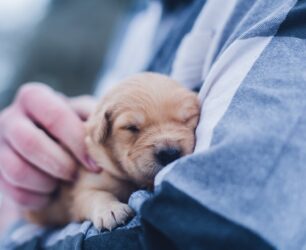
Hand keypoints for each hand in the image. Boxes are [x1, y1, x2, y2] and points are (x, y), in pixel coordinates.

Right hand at [0, 83, 99, 209]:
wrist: (43, 138)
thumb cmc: (69, 125)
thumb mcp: (81, 113)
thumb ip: (93, 116)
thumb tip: (114, 127)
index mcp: (34, 97)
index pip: (56, 117)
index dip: (78, 143)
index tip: (95, 165)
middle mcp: (10, 117)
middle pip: (30, 142)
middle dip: (59, 164)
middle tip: (75, 175)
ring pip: (16, 169)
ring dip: (45, 182)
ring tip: (61, 183)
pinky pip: (11, 191)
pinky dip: (35, 197)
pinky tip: (50, 193)